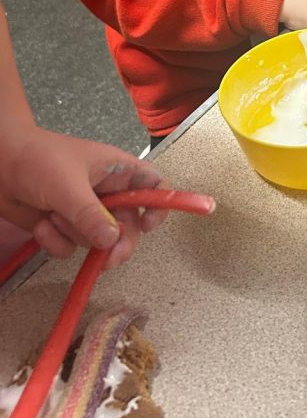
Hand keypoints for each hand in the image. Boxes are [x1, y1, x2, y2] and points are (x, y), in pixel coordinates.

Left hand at [0, 124, 167, 268]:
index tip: (148, 226)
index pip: (153, 184)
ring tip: (54, 217)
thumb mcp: (67, 185)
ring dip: (73, 235)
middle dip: (117, 243)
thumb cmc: (37, 159)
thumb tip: (112, 241)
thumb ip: (91, 215)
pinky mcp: (63, 226)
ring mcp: (84, 211)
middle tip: (108, 258)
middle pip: (129, 225)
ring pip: (96, 240)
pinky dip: (54, 241)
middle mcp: (105, 192)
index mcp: (116, 170)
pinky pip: (69, 247)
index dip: (159, 205)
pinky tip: (42, 224)